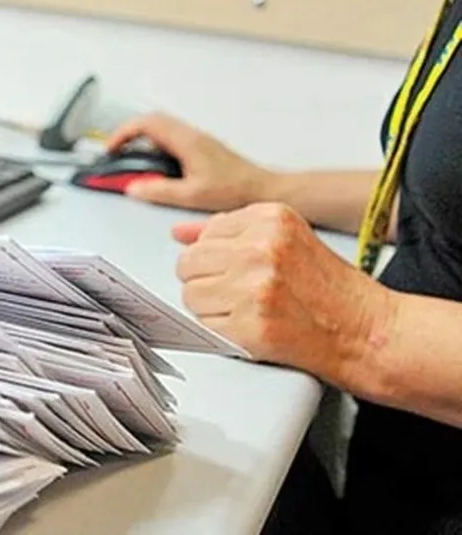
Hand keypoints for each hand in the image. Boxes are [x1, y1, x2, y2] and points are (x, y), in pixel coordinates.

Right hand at [105, 113, 274, 211]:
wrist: (263, 189)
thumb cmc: (235, 190)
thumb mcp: (192, 195)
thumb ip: (159, 191)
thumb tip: (133, 188)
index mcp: (186, 141)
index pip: (146, 124)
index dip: (122, 134)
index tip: (111, 149)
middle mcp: (191, 135)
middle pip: (151, 120)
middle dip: (128, 133)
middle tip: (115, 151)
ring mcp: (197, 140)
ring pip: (161, 127)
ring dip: (141, 138)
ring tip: (130, 159)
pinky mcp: (201, 147)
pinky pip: (171, 137)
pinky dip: (154, 145)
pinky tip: (154, 166)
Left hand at [174, 203, 394, 379]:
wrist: (367, 331)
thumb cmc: (331, 290)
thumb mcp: (286, 239)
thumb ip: (231, 232)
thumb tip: (182, 233)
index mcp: (270, 219)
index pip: (204, 234)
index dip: (217, 258)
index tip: (242, 269)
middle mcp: (260, 248)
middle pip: (189, 263)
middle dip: (208, 281)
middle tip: (242, 292)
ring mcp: (254, 288)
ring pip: (191, 295)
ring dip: (212, 308)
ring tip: (249, 309)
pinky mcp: (250, 326)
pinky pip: (204, 326)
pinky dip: (222, 331)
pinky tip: (252, 327)